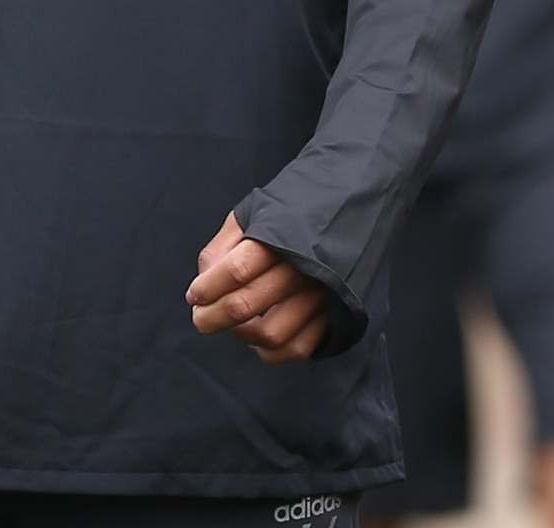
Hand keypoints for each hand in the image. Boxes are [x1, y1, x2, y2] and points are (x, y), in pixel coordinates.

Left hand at [187, 212, 330, 363]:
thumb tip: (204, 280)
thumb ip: (226, 243)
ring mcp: (323, 295)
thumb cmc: (299, 208)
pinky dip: (270, 350)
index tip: (195, 295)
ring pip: (271, 333)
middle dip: (212, 316)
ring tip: (233, 323)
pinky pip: (297, 349)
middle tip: (201, 317)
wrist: (359, 202)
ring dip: (242, 334)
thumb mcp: (257, 211)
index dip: (208, 288)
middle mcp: (305, 268)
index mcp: (284, 235)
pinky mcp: (335, 315)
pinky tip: (259, 335)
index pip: (237, 270)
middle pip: (247, 304)